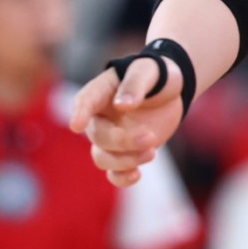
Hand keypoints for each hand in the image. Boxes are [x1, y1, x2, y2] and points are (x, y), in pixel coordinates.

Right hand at [69, 59, 184, 186]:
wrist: (170, 91)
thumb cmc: (156, 75)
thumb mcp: (149, 71)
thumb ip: (135, 84)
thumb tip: (121, 105)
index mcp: (100, 92)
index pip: (85, 102)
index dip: (80, 114)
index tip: (77, 125)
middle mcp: (99, 118)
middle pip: (99, 136)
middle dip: (123, 141)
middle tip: (150, 137)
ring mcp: (110, 137)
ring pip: (103, 158)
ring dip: (125, 161)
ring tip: (152, 152)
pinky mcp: (124, 153)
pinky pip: (114, 172)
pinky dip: (122, 178)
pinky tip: (136, 175)